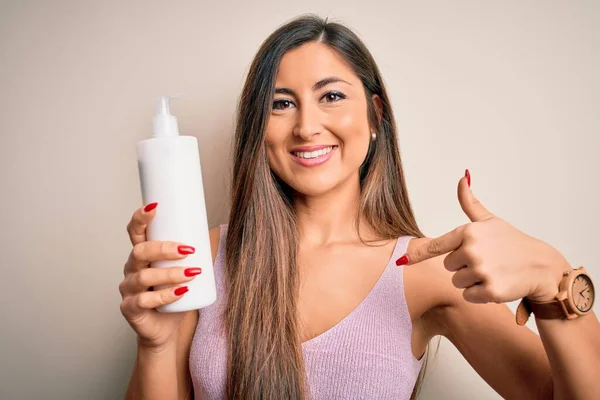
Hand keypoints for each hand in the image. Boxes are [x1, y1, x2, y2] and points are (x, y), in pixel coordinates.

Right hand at [119, 202, 201, 350]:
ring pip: (144, 276)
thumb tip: (216, 233)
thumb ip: (194, 254)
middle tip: (187, 250)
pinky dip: (165, 296)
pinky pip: (145, 301)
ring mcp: (128, 290)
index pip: (135, 232)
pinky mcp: (130, 309)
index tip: (154, 206)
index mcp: (142, 255)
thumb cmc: (175, 296)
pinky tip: (180, 293)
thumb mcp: (184, 270)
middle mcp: (131, 269)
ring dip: (170, 274)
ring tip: (192, 273)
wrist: (165, 330)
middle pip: (139, 251)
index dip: (141, 218)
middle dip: (163, 248)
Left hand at [396, 170, 568, 303]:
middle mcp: (472, 249)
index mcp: (468, 232)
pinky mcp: (488, 290)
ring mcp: (480, 270)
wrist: (541, 266)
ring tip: (492, 272)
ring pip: (457, 282)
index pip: (436, 245)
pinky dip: (480, 295)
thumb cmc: (513, 242)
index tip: (401, 261)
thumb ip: (470, 203)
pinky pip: (468, 296)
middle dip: (464, 266)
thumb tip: (462, 177)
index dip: (417, 254)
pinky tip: (496, 284)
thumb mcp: (491, 220)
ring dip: (471, 281)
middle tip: (486, 261)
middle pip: (448, 266)